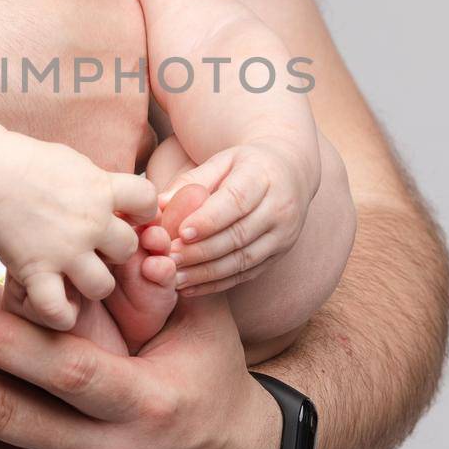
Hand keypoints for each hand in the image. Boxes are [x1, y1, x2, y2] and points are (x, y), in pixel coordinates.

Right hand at [0, 0, 154, 170]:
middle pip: (114, 88)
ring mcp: (115, 130)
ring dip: (76, 125)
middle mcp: (137, 80)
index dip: (80, 40)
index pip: (121, 37)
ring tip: (23, 108)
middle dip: (81, 86)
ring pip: (104, 131)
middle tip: (26, 75)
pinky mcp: (86, 171)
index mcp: (134, 22)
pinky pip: (90, 173)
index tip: (39, 39)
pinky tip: (29, 140)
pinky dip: (67, 163)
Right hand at [0, 132, 157, 330]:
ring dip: (93, 284)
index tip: (127, 214)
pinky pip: (58, 310)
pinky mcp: (37, 270)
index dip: (142, 210)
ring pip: (103, 285)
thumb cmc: (27, 162)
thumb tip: (115, 194)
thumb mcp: (75, 163)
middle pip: (128, 249)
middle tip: (95, 249)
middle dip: (115, 251)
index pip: (148, 200)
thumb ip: (99, 183)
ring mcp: (65, 250)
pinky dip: (60, 315)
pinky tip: (59, 306)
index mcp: (101, 189)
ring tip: (78, 277)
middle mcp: (90, 222)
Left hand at [159, 139, 318, 296]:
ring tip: (175, 278)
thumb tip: (157, 205)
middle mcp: (280, 208)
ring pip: (243, 260)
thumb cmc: (245, 166)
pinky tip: (191, 288)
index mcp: (263, 177)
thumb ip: (190, 181)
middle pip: (239, 235)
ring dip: (206, 273)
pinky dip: (217, 284)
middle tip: (168, 258)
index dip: (209, 220)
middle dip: (201, 251)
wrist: (291, 173)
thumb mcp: (220, 161)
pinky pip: (247, 274)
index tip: (181, 232)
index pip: (236, 201)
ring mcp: (283, 235)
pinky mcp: (279, 255)